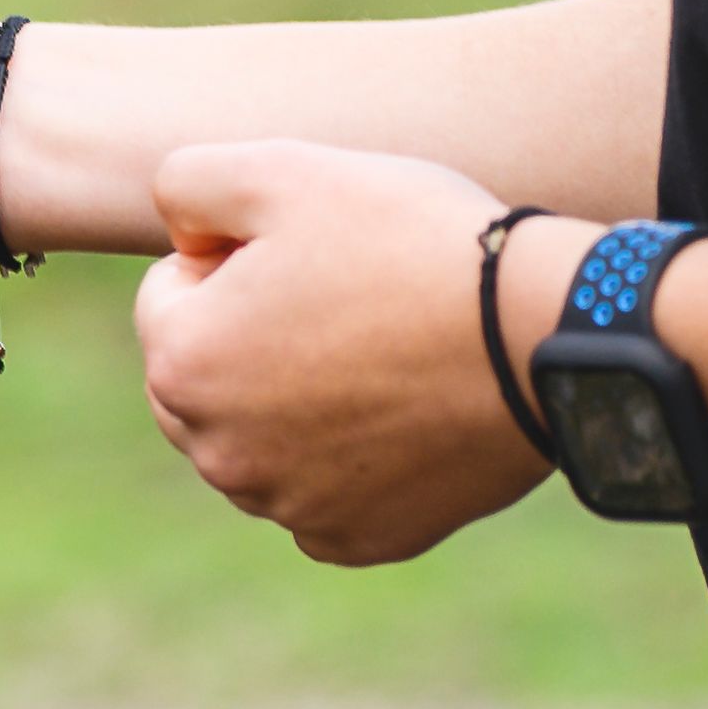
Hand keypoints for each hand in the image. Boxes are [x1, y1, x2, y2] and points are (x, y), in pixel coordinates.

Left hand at [132, 139, 551, 563]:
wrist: (538, 333)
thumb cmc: (411, 242)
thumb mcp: (283, 168)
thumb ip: (187, 184)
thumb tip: (182, 240)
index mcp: (184, 364)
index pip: (169, 293)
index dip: (235, 254)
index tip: (311, 248)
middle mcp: (220, 454)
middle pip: (201, 377)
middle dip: (246, 335)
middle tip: (343, 297)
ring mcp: (290, 507)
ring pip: (259, 439)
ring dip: (292, 400)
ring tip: (381, 349)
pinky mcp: (359, 539)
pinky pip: (321, 495)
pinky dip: (348, 461)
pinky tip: (400, 413)